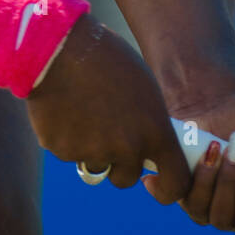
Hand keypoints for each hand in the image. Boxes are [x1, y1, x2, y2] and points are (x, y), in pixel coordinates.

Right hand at [26, 14, 190, 199]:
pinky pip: (68, 152)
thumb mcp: (143, 87)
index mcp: (154, 132)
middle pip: (127, 177)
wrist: (59, 46)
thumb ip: (149, 122)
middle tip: (106, 132)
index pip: (175, 183)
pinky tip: (62, 106)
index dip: (166, 188)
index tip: (154, 182)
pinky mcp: (62, 150)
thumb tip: (149, 145)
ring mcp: (93, 152)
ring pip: (95, 163)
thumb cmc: (105, 57)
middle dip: (119, 163)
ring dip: (90, 147)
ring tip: (81, 108)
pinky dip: (66, 136)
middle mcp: (127, 149)